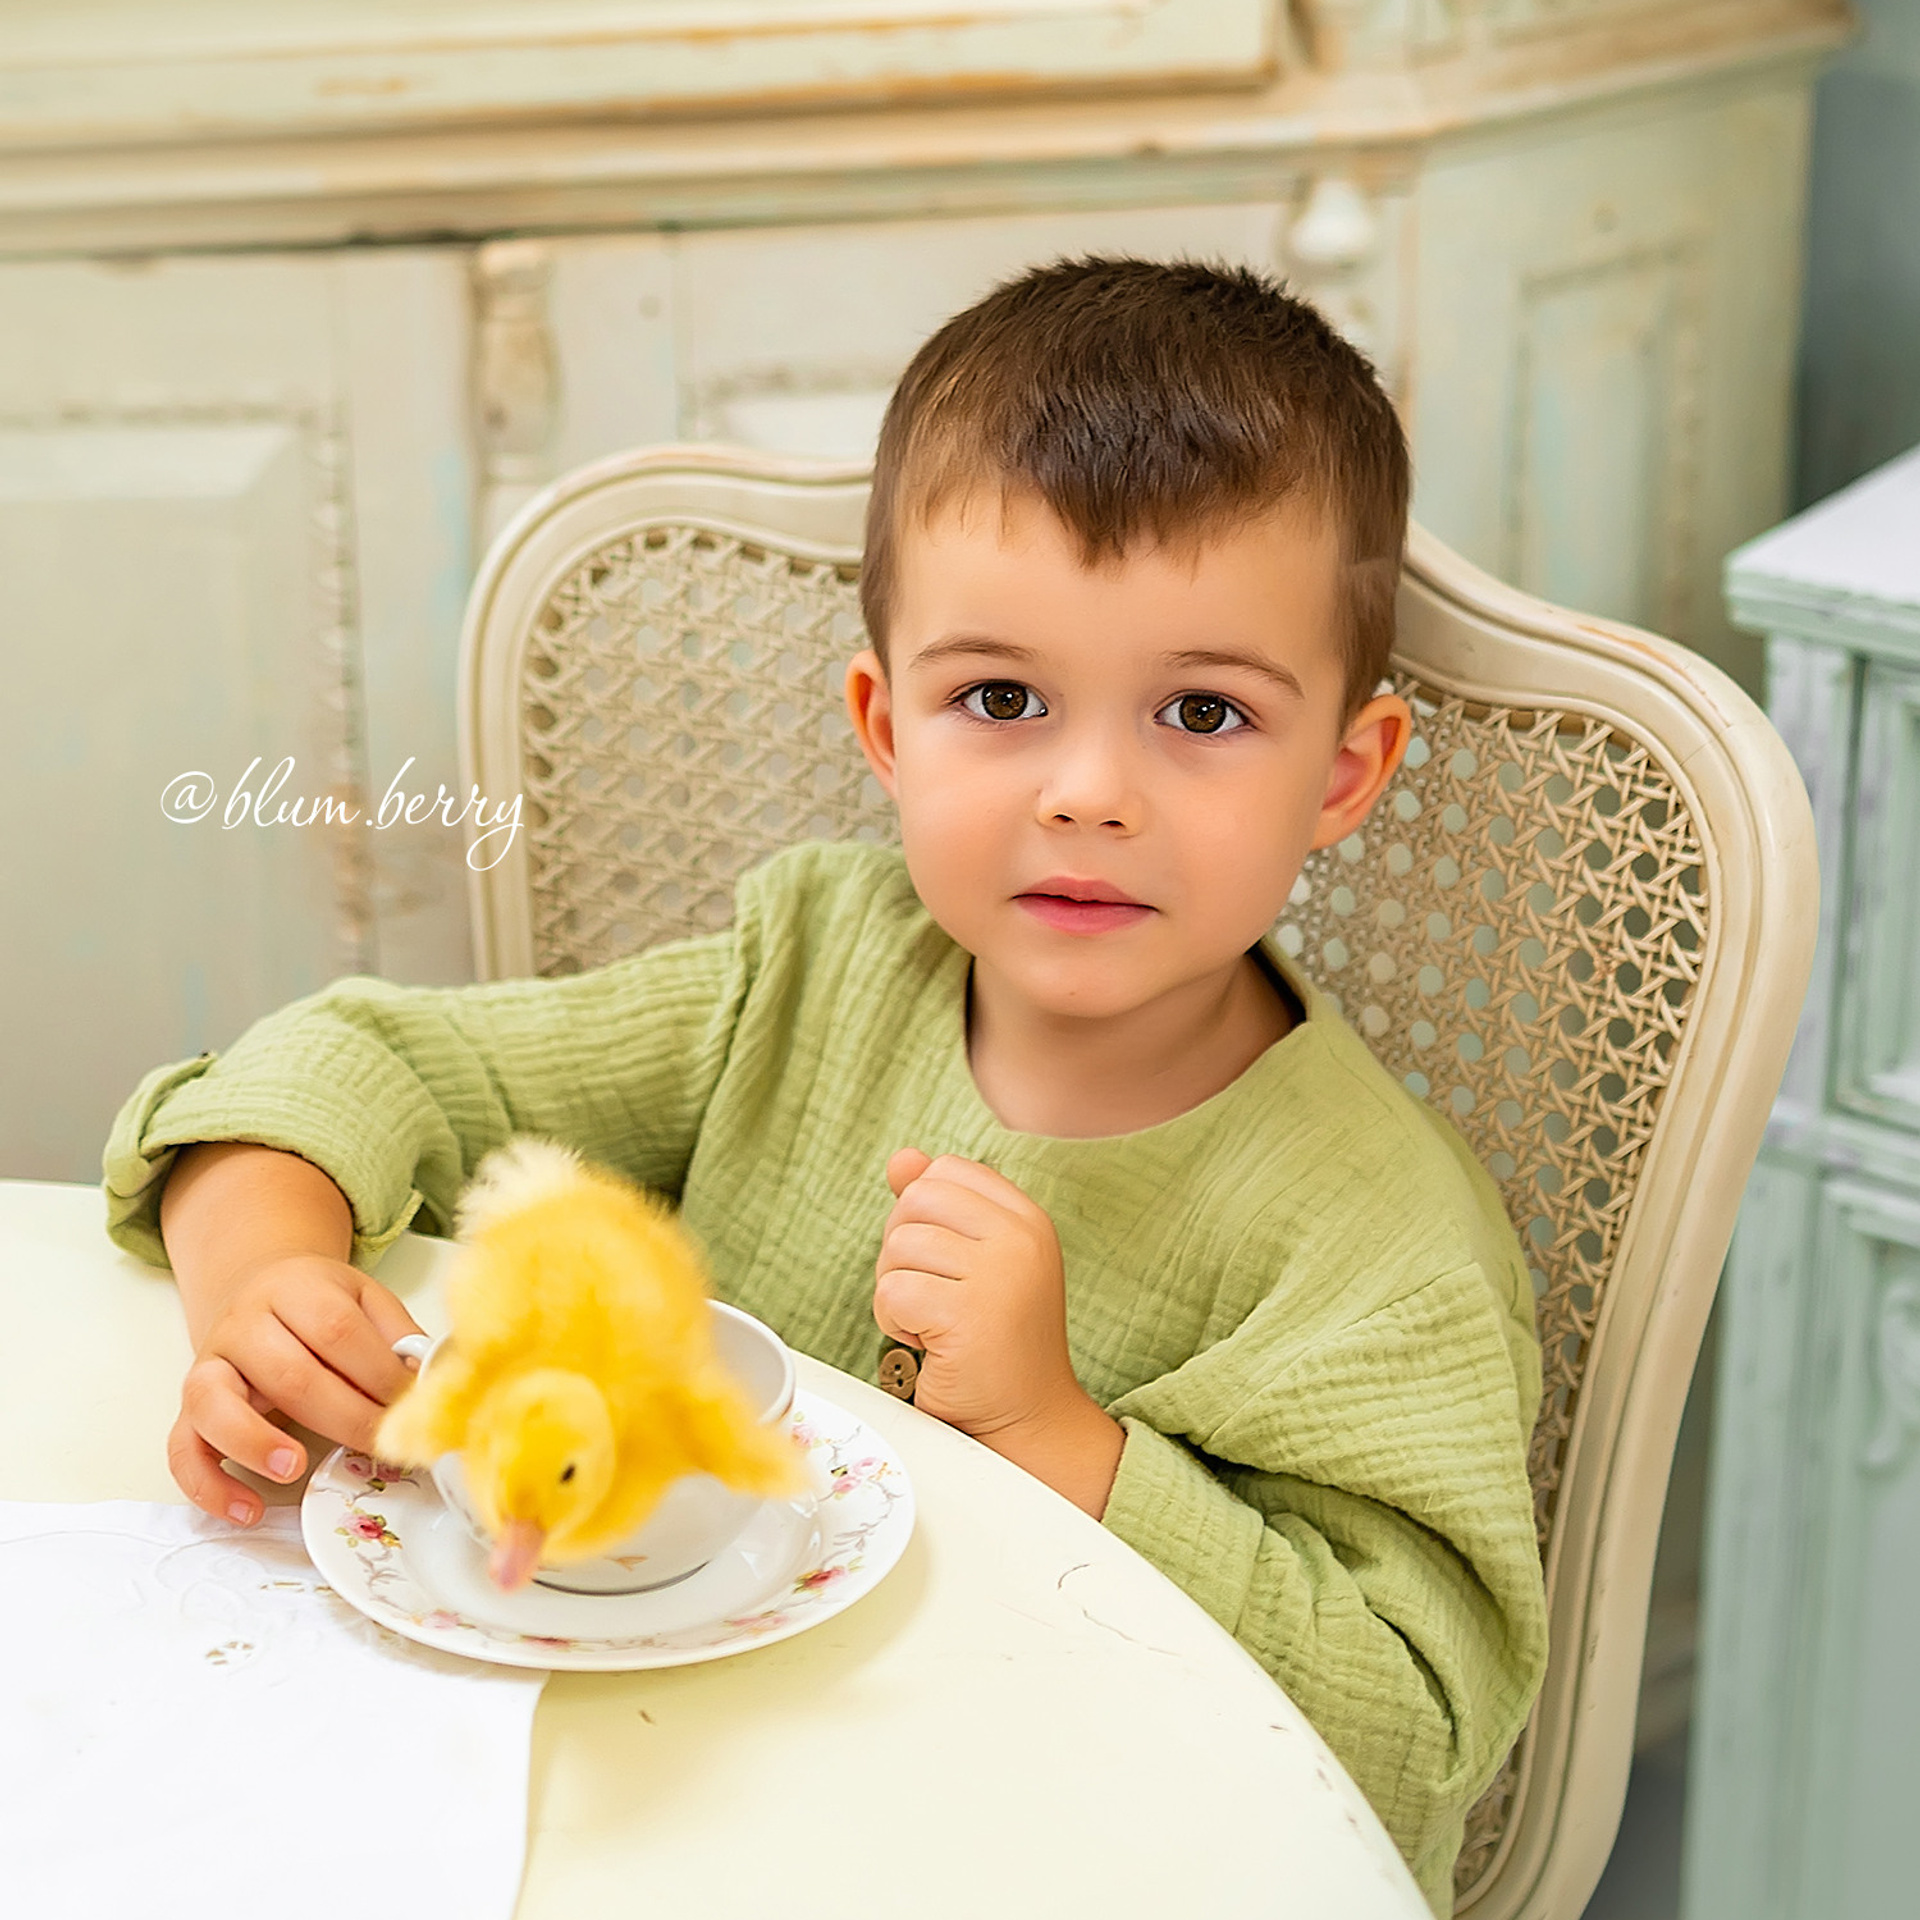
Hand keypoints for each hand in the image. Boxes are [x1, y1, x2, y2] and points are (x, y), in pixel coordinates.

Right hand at [169, 1253, 423, 1526]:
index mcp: (297, 1289)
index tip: (411, 1409)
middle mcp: (245, 1323)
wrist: (260, 1288)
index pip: (337, 1330)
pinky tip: (247, 1508)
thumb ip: (397, 1334)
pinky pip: (181, 1447)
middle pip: (288, 1372)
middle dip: (341, 1416)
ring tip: (294, 1469)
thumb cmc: (321, 1304)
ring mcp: (210, 1364)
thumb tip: (432, 1381)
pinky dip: (208, 1484)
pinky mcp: (189, 1407)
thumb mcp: (366, 1299)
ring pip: (214, 1403)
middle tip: (379, 1446)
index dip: (378, 1374)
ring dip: (255, 1442)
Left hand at [875, 1149, 1123, 1515]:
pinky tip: (927, 1342)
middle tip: (929, 1293)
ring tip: (932, 1322)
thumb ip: (941, 1206)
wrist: (1027, 1417)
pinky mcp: (966, 1315)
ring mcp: (997, 1275)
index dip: (923, 1212)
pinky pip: (892, 1292)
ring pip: (897, 1247)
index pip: (946, 1171)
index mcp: (1026, 1218)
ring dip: (895, 1290)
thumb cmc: (998, 1339)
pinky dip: (893, 1322)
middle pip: (916, 1201)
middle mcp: (1019, 1238)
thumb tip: (900, 1159)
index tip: (943, 1259)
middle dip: (901, 1247)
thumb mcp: (978, 1260)